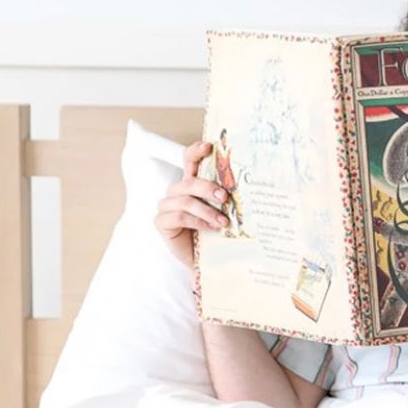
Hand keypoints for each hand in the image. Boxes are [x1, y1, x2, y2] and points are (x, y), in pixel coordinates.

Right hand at [154, 141, 228, 265]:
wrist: (207, 261)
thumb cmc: (215, 233)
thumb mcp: (223, 212)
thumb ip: (226, 198)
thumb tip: (246, 185)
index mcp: (192, 184)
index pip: (189, 160)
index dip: (196, 151)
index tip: (209, 146)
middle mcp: (177, 192)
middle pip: (188, 182)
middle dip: (208, 188)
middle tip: (225, 197)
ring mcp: (167, 206)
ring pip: (185, 200)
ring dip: (206, 210)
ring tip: (223, 221)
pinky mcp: (162, 222)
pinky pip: (178, 216)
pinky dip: (197, 222)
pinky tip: (211, 229)